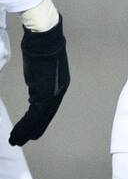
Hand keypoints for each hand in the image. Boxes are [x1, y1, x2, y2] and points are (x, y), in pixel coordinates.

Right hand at [8, 16, 69, 145]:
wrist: (44, 38)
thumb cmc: (41, 45)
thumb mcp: (40, 66)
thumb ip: (39, 79)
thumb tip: (34, 85)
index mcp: (60, 85)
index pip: (49, 108)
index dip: (40, 121)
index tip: (33, 130)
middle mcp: (59, 91)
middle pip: (45, 117)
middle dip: (33, 129)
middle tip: (23, 140)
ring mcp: (52, 93)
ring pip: (38, 119)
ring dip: (26, 131)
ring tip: (16, 140)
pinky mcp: (44, 94)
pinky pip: (34, 115)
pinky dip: (25, 126)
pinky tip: (18, 133)